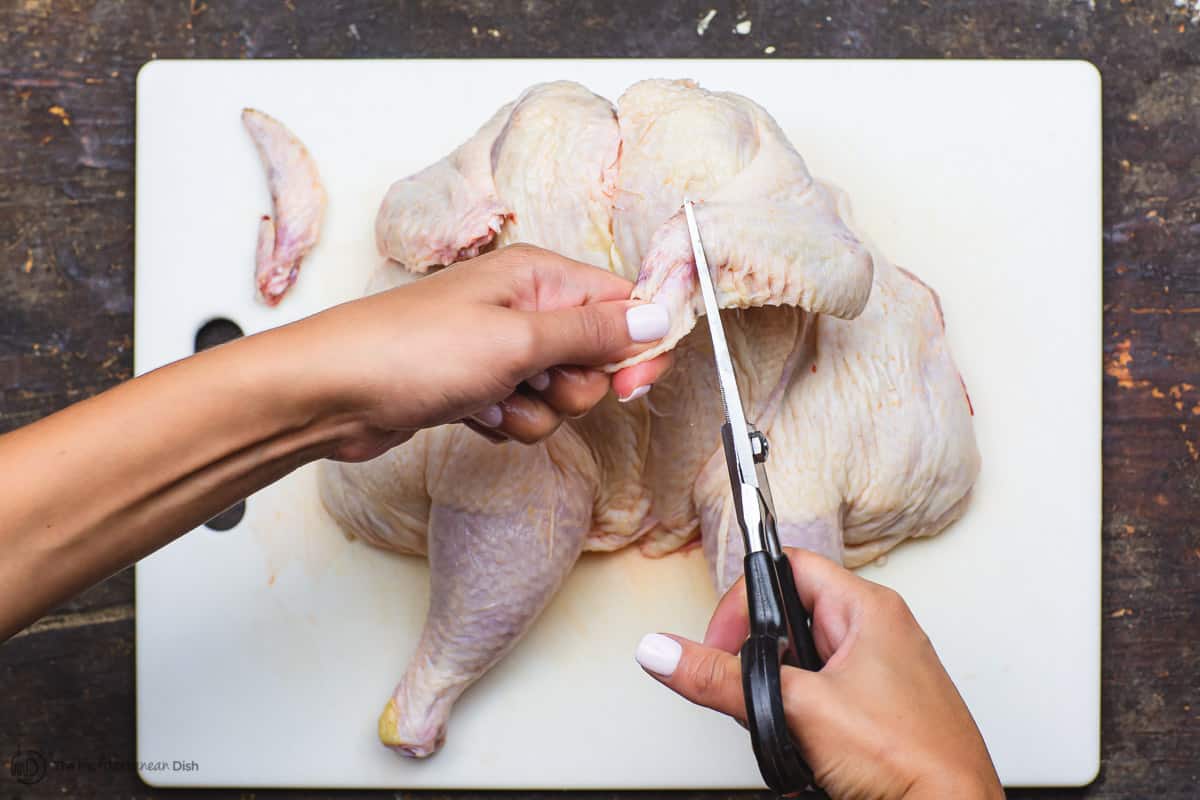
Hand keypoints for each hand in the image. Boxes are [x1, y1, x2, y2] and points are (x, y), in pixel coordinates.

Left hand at [283, 244, 672, 459]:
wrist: (331, 394)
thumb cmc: (413, 352)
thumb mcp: (516, 340)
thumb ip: (593, 333)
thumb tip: (657, 317)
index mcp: (538, 276)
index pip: (621, 303)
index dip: (637, 346)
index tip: (633, 385)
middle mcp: (523, 306)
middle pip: (595, 356)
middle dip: (575, 386)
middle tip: (535, 384)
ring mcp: (500, 348)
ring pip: (560, 393)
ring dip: (536, 411)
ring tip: (492, 401)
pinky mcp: (480, 385)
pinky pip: (525, 412)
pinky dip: (507, 421)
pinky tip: (473, 413)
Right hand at [634, 550, 1003, 799]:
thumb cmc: (912, 758)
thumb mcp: (798, 709)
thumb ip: (721, 679)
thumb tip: (664, 651)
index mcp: (868, 608)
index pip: (786, 568)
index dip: (745, 602)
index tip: (722, 645)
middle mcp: (876, 633)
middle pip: (787, 623)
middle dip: (760, 664)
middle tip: (755, 694)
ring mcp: (878, 676)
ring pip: (800, 669)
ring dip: (781, 703)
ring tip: (791, 731)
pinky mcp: (876, 714)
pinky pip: (819, 702)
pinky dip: (802, 726)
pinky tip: (809, 754)